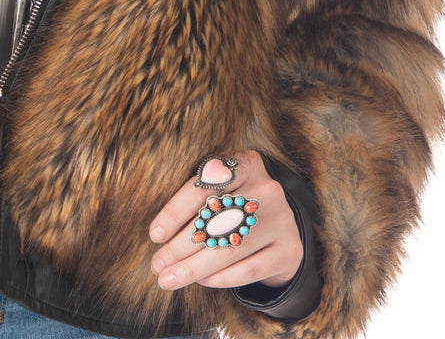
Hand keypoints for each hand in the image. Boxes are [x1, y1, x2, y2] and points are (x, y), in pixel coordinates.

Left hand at [149, 151, 301, 291]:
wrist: (283, 225)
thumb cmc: (239, 204)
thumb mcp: (224, 189)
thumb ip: (198, 199)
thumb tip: (158, 232)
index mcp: (246, 164)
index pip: (204, 187)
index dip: (175, 212)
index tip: (154, 235)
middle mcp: (267, 190)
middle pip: (215, 222)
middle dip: (179, 247)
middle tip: (156, 265)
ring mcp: (282, 220)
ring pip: (229, 249)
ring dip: (193, 268)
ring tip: (168, 279)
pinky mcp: (290, 250)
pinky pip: (248, 269)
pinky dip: (220, 278)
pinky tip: (201, 281)